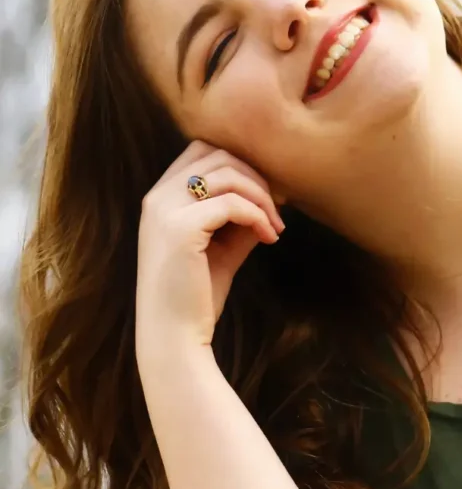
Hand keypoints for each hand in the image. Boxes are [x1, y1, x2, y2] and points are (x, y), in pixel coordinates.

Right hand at [135, 141, 283, 353]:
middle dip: (256, 177)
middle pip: (218, 154)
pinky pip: (232, 203)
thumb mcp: (223, 245)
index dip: (241, 165)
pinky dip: (258, 216)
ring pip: (228, 173)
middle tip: (279, 207)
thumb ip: (241, 216)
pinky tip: (269, 237)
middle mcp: (157, 196)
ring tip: (276, 226)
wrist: (174, 337)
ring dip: (261, 196)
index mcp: (161, 197)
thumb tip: (273, 194)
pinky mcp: (179, 229)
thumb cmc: (197, 295)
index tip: (268, 193)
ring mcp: (164, 210)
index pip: (202, 151)